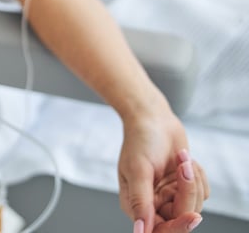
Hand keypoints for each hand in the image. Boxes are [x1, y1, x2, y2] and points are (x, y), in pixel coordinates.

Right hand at [119, 110, 207, 232]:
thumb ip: (141, 201)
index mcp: (136, 204)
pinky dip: (198, 175)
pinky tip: (184, 159)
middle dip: (187, 193)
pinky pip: (203, 193)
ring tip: (181, 157)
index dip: (177, 227)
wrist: (154, 118)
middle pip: (181, 218)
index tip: (192, 217)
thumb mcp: (138, 170)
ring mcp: (169, 195)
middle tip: (184, 169)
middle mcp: (153, 203)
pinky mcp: (183, 186)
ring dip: (192, 180)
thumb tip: (140, 230)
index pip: (159, 230)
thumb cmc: (140, 139)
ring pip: (195, 205)